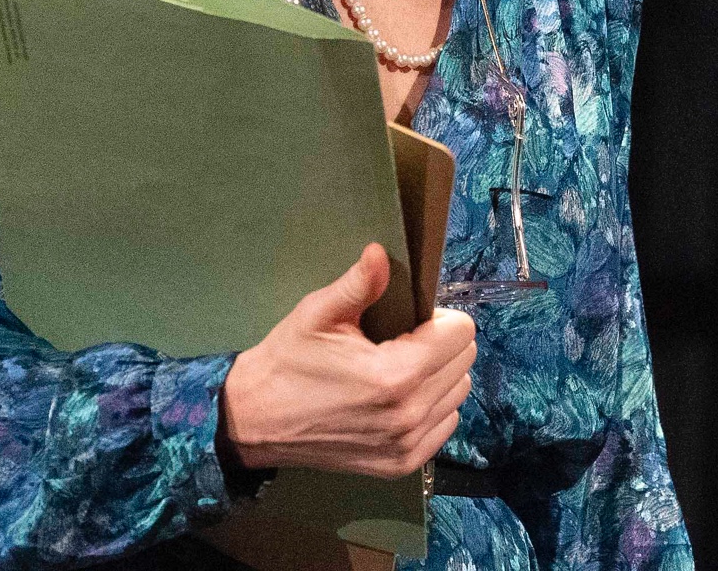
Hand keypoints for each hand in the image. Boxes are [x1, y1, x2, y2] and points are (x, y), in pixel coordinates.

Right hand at [219, 243, 476, 478]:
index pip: (462, 332)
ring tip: (400, 369)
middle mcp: (409, 415)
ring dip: (439, 375)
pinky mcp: (402, 465)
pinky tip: (400, 399)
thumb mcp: (318, 314)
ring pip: (458, 392)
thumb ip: (358, 283)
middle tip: (402, 342)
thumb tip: (380, 251)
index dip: (438, 318)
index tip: (409, 321)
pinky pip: (446, 423)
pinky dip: (433, 406)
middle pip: (464, 361)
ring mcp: (407, 445)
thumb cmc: (288, 361)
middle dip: (441, 344)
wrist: (253, 422)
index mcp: (395, 375)